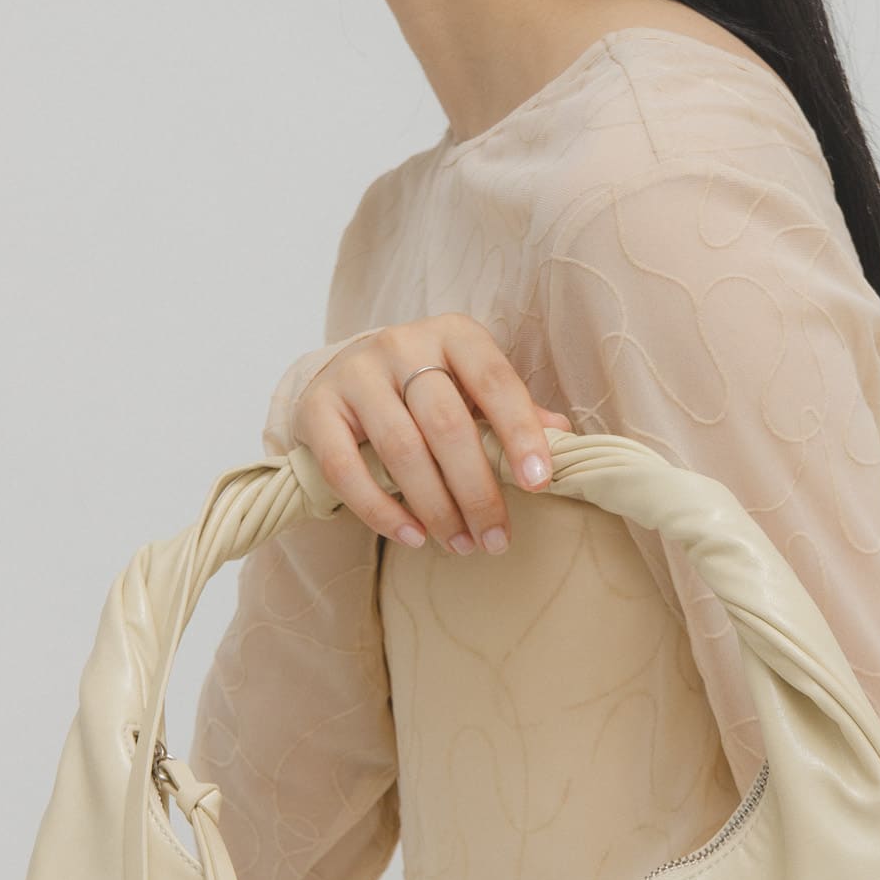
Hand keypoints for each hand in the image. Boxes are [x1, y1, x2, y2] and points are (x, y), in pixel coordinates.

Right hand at [295, 312, 573, 555]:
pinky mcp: (316, 410)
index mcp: (453, 333)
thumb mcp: (472, 391)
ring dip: (436, 509)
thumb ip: (512, 412)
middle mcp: (401, 344)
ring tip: (460, 545)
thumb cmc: (425, 392)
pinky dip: (381, 512)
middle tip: (496, 540)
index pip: (495, 381)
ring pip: (402, 451)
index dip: (520, 433)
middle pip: (448, 425)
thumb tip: (564, 438)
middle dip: (478, 491)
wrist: (344, 379)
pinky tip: (411, 537)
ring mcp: (354, 374)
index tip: (539, 483)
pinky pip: (348, 471)